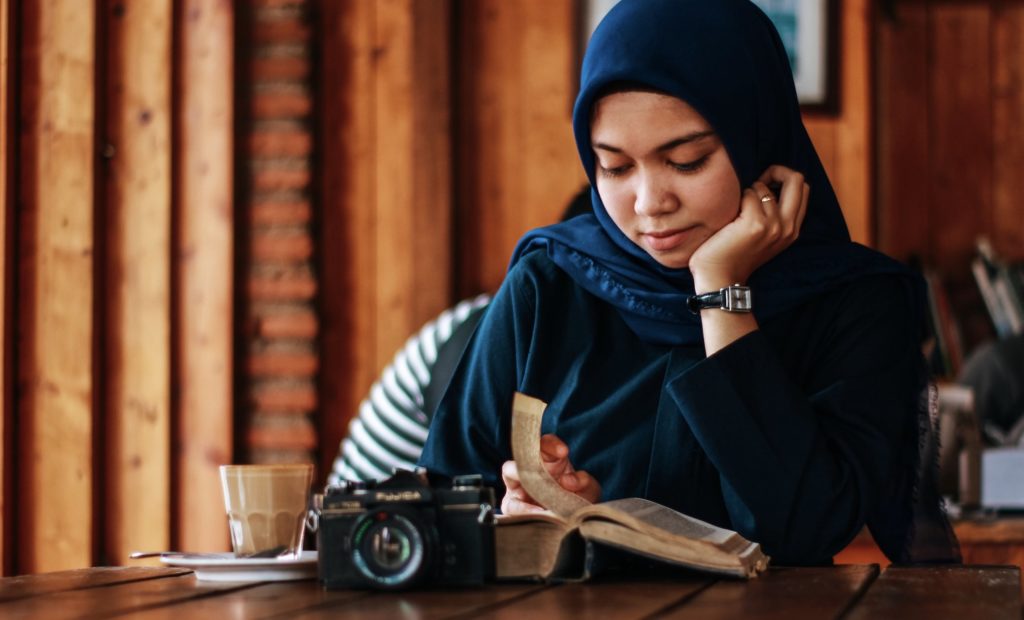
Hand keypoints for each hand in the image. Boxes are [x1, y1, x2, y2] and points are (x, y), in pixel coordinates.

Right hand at [500, 434, 601, 514]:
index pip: (546, 444)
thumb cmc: (576, 503)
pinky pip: (511, 504)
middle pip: (525, 452)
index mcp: (550, 461)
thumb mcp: (587, 491)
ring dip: (522, 476)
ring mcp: (518, 485)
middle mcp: (532, 468)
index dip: (552, 445)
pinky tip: (538, 514)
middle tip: (548, 472)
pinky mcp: (511, 505)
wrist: (569, 528)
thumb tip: (567, 480)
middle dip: (534, 458)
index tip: (563, 452)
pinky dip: (523, 509)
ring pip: (510, 470)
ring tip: (541, 492)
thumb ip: (584, 482)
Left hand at [688, 165, 809, 290]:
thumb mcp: (762, 235)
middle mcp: (788, 227)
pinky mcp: (756, 224)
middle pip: (798, 180)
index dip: (785, 178)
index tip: (765, 184)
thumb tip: (766, 181)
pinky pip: (748, 194)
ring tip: (736, 212)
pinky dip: (737, 199)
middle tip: (757, 181)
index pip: (804, 189)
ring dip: (747, 192)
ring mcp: (774, 226)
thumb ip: (773, 214)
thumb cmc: (733, 254)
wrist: (719, 278)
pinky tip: (729, 217)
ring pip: (764, 187)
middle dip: (777, 171)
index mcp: (793, 230)